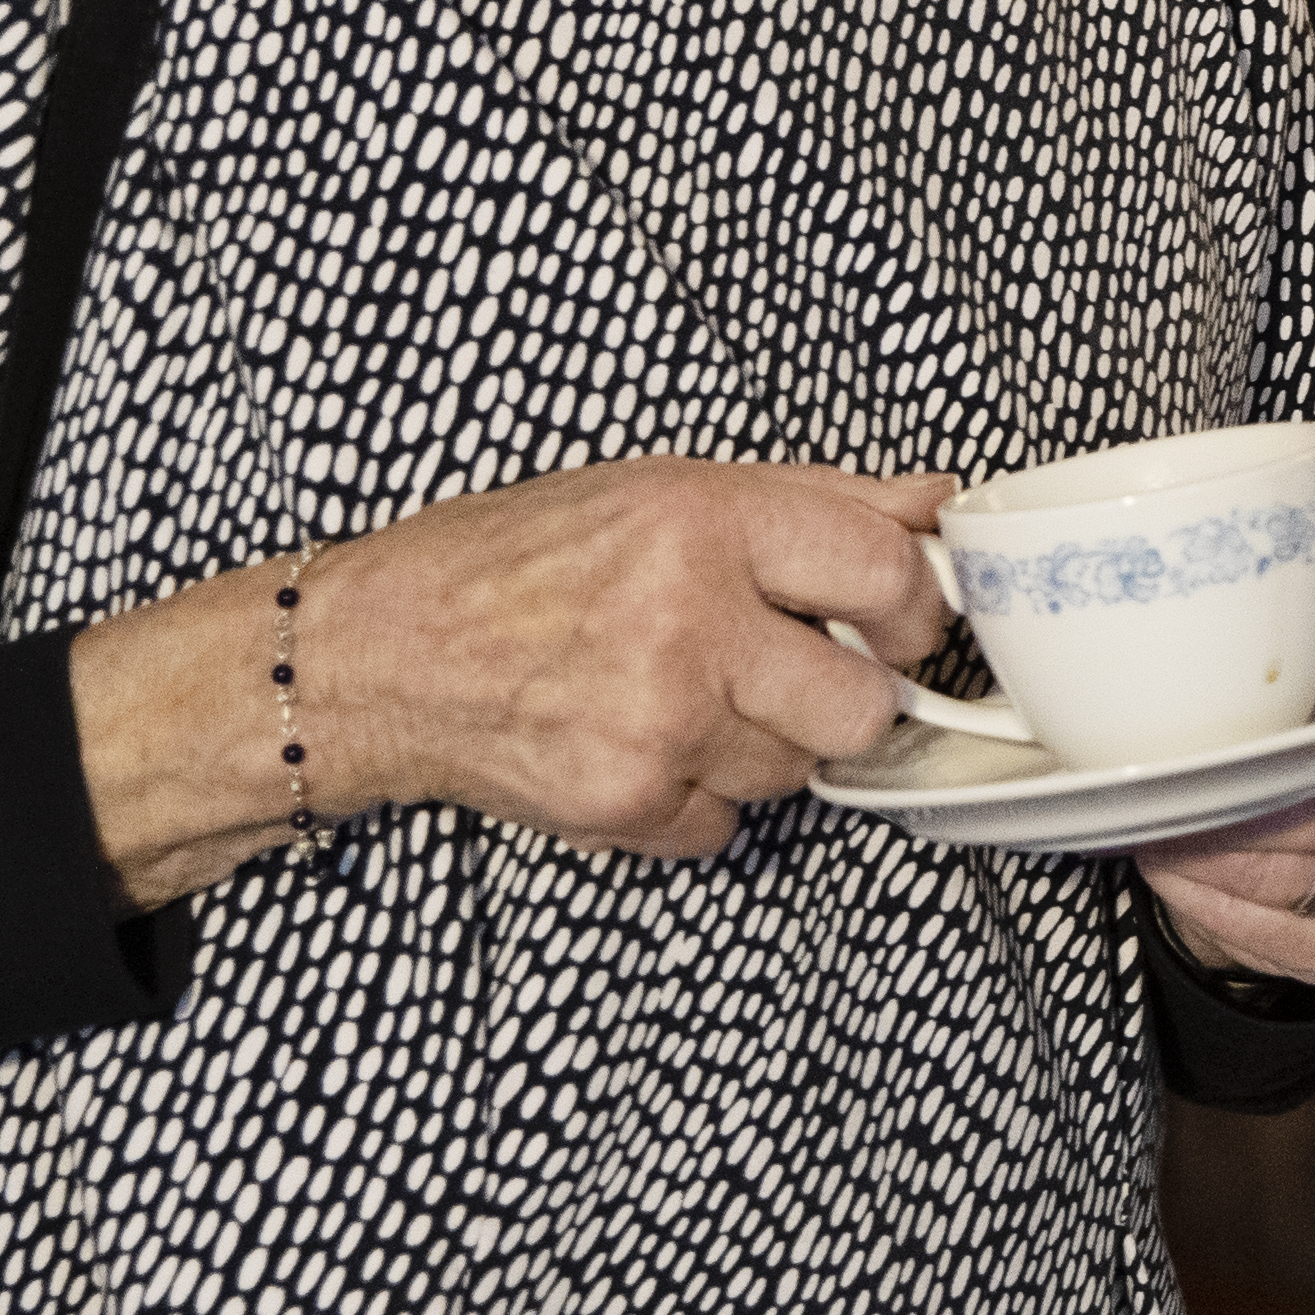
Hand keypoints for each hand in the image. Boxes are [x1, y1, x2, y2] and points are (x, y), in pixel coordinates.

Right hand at [71, 455, 953, 889]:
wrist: (375, 654)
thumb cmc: (512, 562)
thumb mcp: (664, 488)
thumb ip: (818, 499)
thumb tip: (939, 503)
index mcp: (705, 524)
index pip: (889, 575)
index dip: (919, 608)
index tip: (909, 620)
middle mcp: (685, 624)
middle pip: (864, 704)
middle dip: (851, 697)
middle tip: (805, 673)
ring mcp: (654, 724)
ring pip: (798, 770)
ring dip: (769, 745)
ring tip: (695, 696)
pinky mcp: (624, 803)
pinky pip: (726, 825)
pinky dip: (702, 798)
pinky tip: (647, 745)